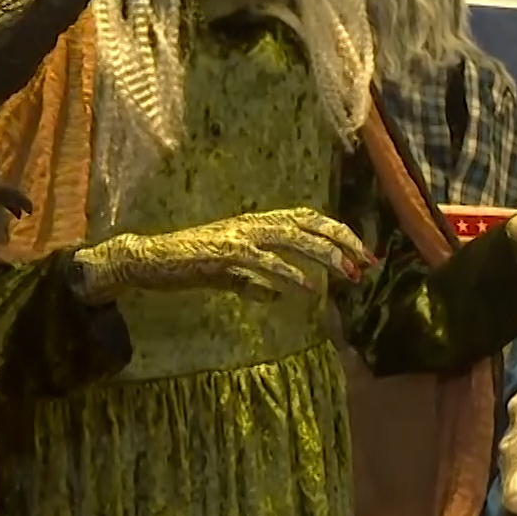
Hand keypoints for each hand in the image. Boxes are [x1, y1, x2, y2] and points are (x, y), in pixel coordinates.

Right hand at [71, 207, 372, 301]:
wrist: (148, 261)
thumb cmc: (187, 265)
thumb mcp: (228, 275)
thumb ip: (252, 282)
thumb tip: (275, 297)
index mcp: (257, 223)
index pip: (308, 219)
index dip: (338, 232)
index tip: (363, 252)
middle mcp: (253, 223)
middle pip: (309, 223)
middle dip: (343, 241)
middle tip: (368, 262)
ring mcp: (239, 235)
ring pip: (293, 238)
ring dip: (325, 256)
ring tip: (349, 274)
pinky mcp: (225, 254)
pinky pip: (264, 262)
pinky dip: (289, 273)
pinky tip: (308, 288)